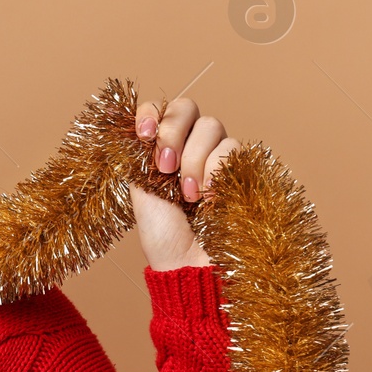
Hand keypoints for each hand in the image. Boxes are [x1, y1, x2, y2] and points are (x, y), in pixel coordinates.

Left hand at [130, 96, 239, 271]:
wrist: (190, 264)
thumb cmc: (163, 234)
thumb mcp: (140, 189)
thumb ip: (140, 153)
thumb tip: (130, 119)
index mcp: (161, 149)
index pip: (160, 108)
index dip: (153, 112)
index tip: (145, 134)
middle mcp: (188, 146)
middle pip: (187, 107)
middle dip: (173, 131)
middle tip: (165, 166)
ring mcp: (216, 156)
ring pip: (211, 126)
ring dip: (194, 159)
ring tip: (188, 195)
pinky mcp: (240, 168)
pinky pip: (232, 148)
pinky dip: (216, 170)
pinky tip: (209, 198)